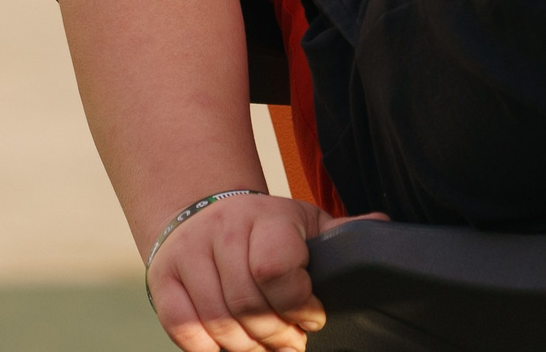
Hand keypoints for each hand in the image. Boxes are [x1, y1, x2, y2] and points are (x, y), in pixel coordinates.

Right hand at [145, 192, 372, 351]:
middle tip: (295, 344)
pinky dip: (210, 349)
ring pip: (217, 322)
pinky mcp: (162, 281)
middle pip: (247, 305)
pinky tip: (234, 348)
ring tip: (269, 350)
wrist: (201, 208)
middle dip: (277, 335)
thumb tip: (383, 228)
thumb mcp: (303, 222)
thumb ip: (341, 234)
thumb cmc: (263, 226)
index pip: (276, 267)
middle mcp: (221, 233)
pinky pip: (184, 329)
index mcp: (263, 217)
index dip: (299, 302)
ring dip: (249, 348)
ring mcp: (187, 256)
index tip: (314, 316)